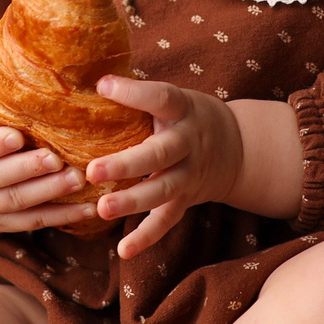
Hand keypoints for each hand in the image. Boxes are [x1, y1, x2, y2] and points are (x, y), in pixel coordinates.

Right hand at [0, 124, 96, 235]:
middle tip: (55, 159)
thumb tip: (30, 75)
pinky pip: (33, 222)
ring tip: (76, 179)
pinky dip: (61, 216)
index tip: (17, 136)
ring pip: (15, 202)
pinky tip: (87, 209)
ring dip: (48, 191)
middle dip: (26, 169)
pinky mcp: (3, 226)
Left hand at [85, 80, 302, 258]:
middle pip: (160, 154)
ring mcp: (189, 175)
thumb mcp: (174, 97)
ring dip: (132, 202)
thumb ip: (139, 94)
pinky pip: (166, 221)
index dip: (135, 93)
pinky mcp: (186, 200)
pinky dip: (146, 237)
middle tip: (93, 170)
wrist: (236, 147)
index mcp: (182, 109)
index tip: (103, 85)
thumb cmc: (186, 116)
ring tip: (102, 209)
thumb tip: (86, 73)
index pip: (161, 97)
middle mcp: (188, 143)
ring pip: (162, 191)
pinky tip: (123, 250)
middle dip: (127, 164)